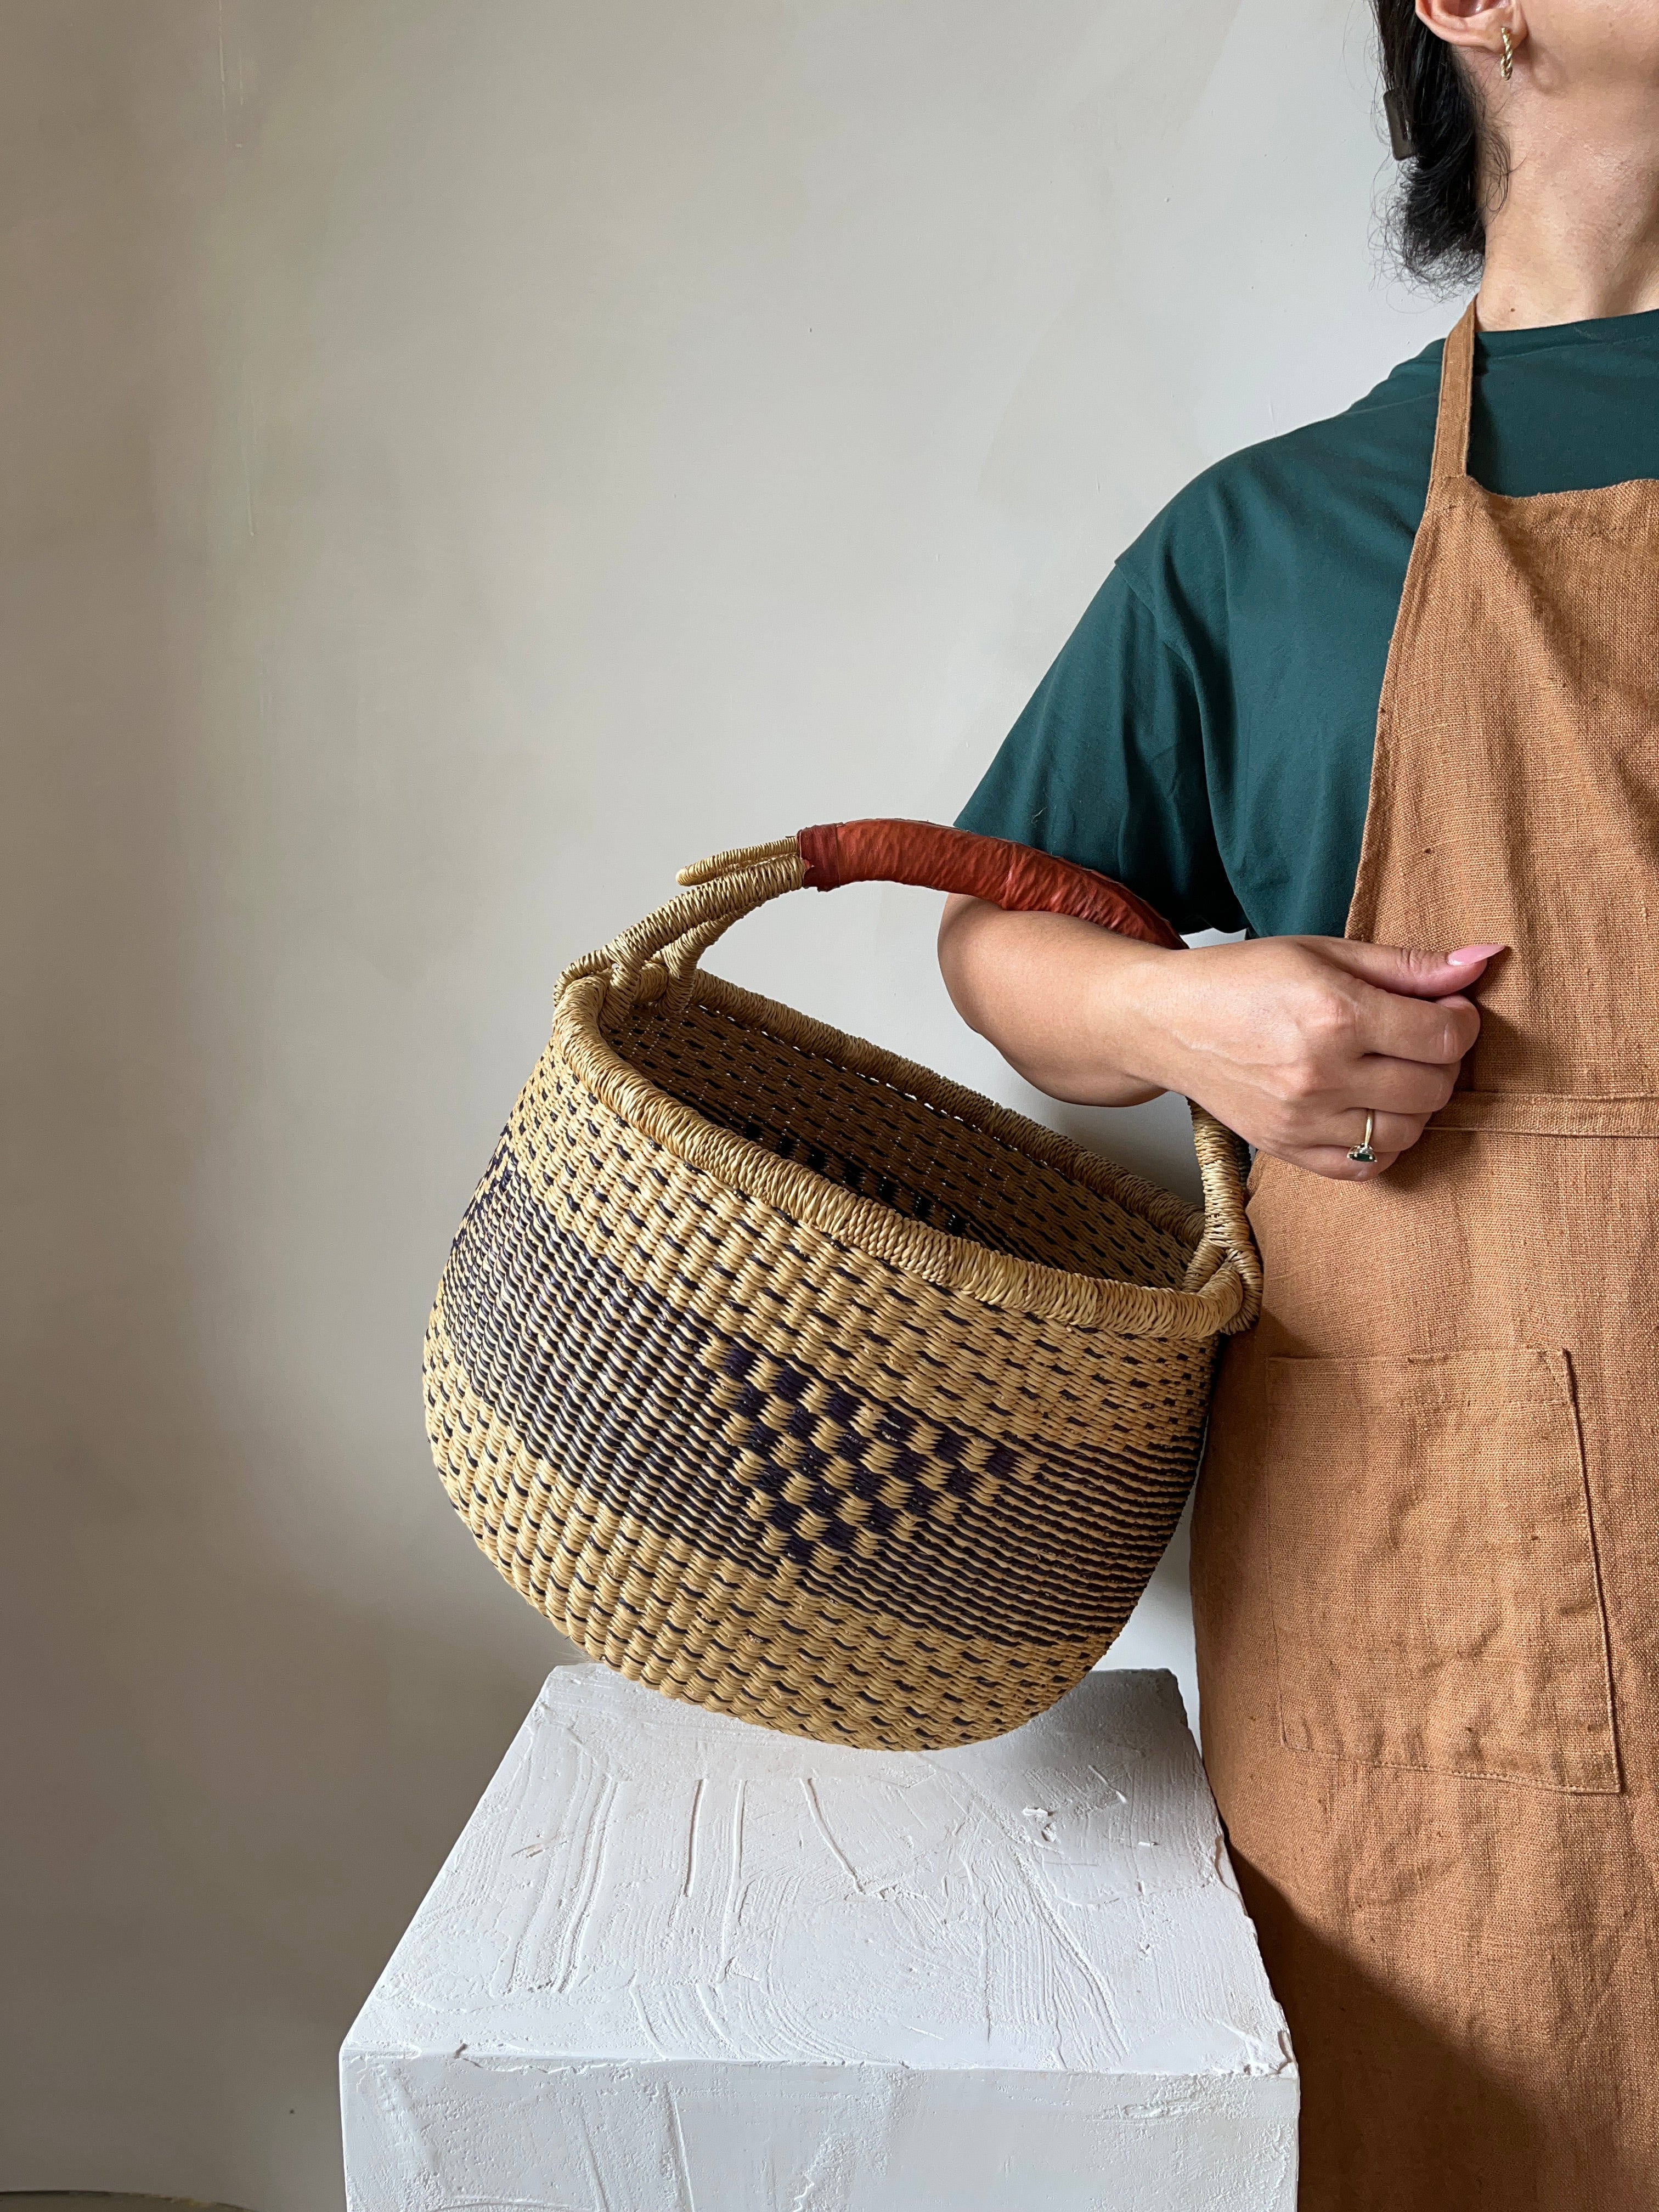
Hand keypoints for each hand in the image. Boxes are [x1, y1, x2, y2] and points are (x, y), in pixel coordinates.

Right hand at [1117, 934, 1500, 1180]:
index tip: (1447, 1009)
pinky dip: (1382, 1145)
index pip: (1447, 1035)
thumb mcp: (1326, 952)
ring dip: (1417, 1105)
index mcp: (1336, 1013)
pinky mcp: (1287, 1150)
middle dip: (1443, 1061)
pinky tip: (1368, 1111)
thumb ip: (1408, 964)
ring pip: (1408, 1132)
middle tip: (1419, 1038)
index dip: (1462, 1020)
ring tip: (1393, 1074)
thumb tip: (1484, 960)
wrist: (1167, 1022)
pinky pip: (1367, 1169)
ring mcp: (1304, 1120)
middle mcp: (1322, 1073)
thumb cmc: (1243, 979)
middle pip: (1435, 1087)